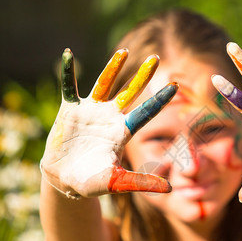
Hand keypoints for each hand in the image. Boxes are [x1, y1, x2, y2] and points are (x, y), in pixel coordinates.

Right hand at [40, 48, 177, 197]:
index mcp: (123, 132)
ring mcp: (90, 112)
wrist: (64, 180)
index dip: (160, 99)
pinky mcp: (70, 110)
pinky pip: (69, 87)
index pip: (146, 112)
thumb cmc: (92, 182)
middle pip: (130, 93)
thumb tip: (170, 188)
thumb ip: (141, 183)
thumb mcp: (117, 182)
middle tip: (156, 58)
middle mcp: (110, 117)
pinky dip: (68, 72)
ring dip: (113, 68)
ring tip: (124, 52)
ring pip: (104, 84)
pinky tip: (67, 54)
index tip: (176, 85)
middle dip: (142, 76)